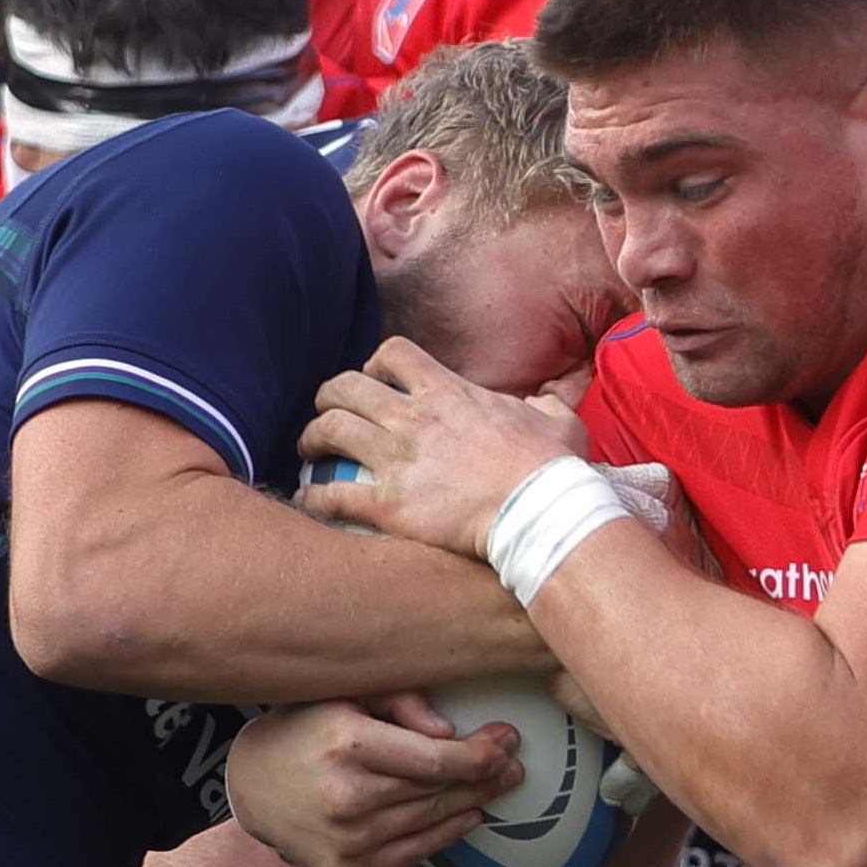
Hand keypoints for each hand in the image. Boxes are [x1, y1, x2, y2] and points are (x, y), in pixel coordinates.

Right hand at [226, 692, 519, 866]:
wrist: (252, 786)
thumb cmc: (305, 728)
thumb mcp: (344, 695)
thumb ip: (399, 699)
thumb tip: (448, 730)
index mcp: (348, 745)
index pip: (436, 758)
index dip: (480, 753)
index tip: (507, 740)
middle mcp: (349, 797)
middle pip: (440, 790)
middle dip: (485, 776)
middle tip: (515, 764)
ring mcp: (349, 840)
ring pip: (433, 820)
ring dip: (474, 803)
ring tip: (500, 786)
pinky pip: (416, 851)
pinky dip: (449, 833)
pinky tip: (471, 816)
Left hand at [298, 344, 580, 560]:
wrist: (541, 513)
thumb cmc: (553, 469)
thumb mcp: (559, 422)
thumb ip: (545, 405)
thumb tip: (542, 405)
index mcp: (448, 393)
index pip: (393, 353)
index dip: (375, 364)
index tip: (373, 380)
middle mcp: (413, 419)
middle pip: (345, 387)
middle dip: (327, 396)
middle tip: (325, 411)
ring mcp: (397, 460)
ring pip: (330, 430)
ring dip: (312, 437)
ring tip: (307, 449)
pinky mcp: (389, 504)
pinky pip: (334, 493)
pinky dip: (314, 496)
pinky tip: (306, 499)